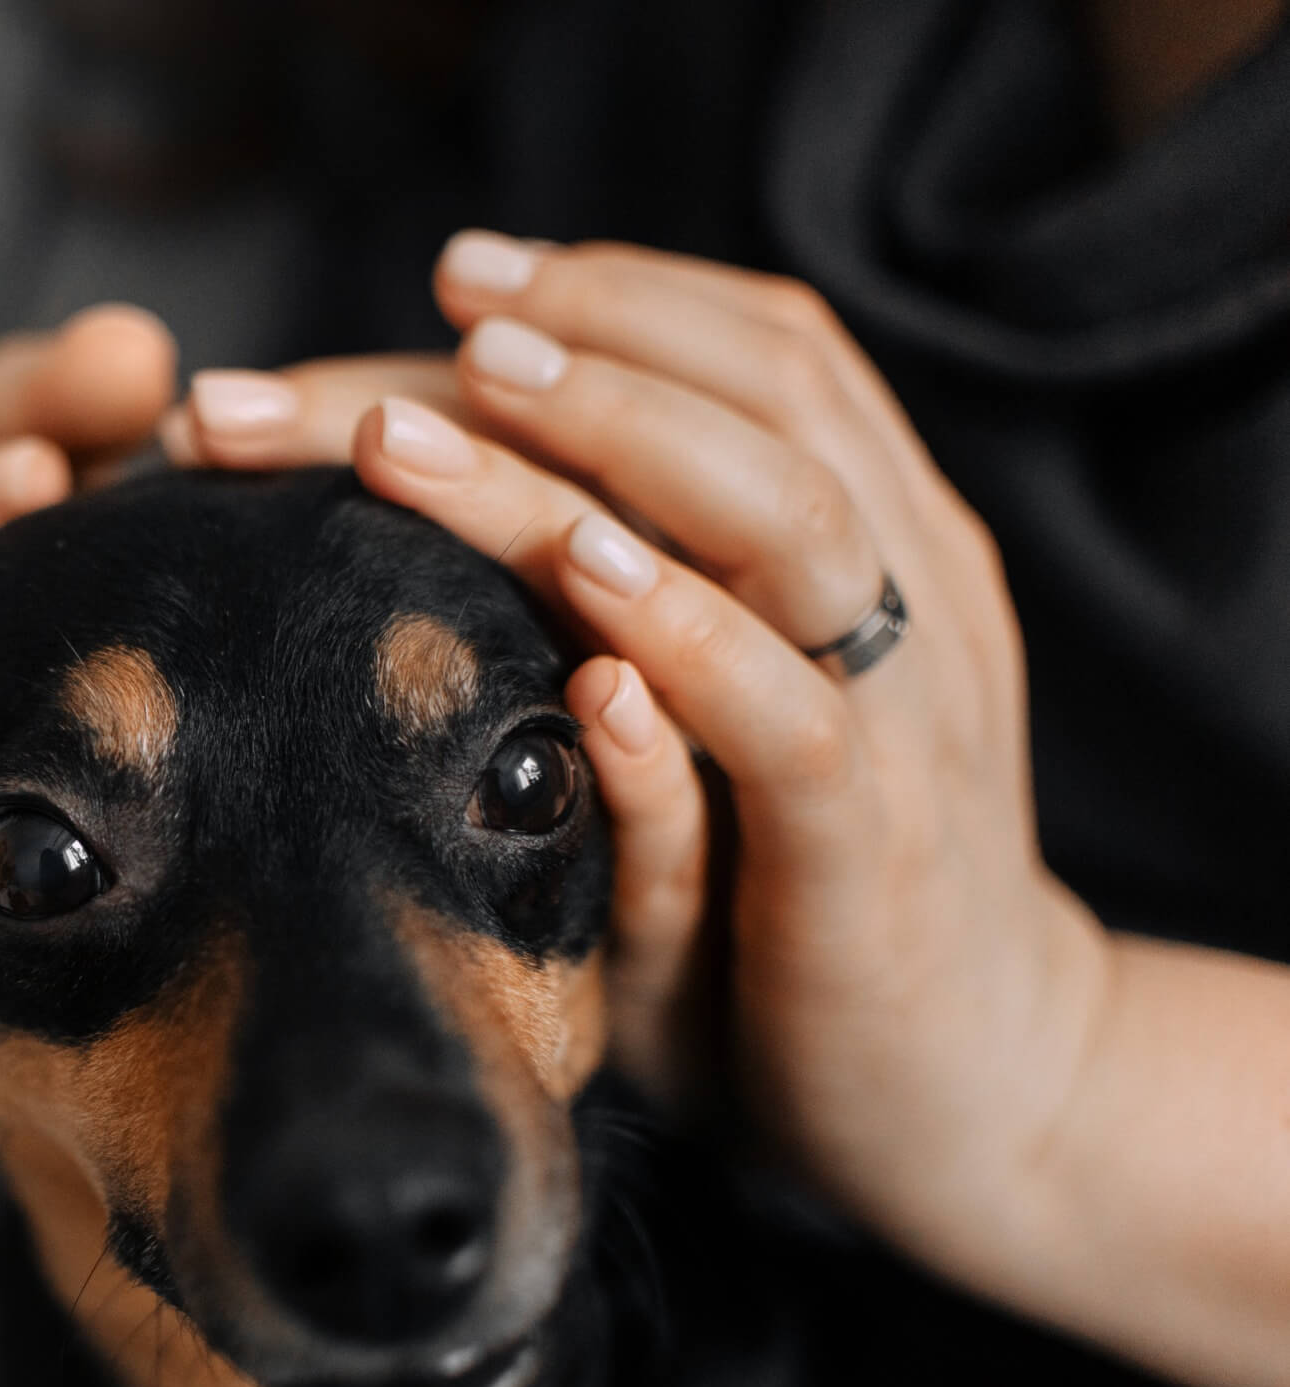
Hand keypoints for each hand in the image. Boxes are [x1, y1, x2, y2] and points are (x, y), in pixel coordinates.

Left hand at [170, 236, 1111, 1293]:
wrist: (971, 1091)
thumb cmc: (788, 890)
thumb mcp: (712, 725)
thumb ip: (626, 611)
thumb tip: (436, 483)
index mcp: (871, 543)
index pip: (752, 360)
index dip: (617, 299)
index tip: (461, 272)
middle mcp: (902, 595)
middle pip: (757, 399)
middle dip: (584, 341)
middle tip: (439, 299)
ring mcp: (901, 717)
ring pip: (778, 523)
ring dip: (611, 445)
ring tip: (464, 397)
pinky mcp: (870, 851)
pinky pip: (785, 722)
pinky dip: (684, 637)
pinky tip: (575, 584)